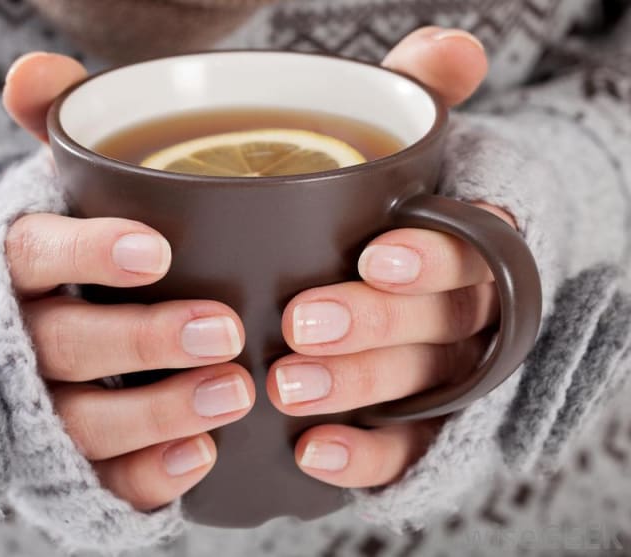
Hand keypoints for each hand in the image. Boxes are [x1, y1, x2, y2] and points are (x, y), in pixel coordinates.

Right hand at [2, 56, 254, 511]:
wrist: (45, 321)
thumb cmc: (81, 248)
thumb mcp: (72, 185)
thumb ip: (64, 129)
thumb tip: (32, 72)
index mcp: (23, 266)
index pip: (34, 255)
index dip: (87, 253)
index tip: (157, 250)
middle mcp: (25, 338)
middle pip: (65, 345)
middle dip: (141, 340)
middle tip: (223, 328)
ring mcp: (47, 405)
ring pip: (84, 419)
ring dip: (156, 410)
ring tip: (234, 393)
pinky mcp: (77, 458)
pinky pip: (101, 478)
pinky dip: (147, 474)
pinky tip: (201, 457)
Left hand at [266, 28, 511, 487]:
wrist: (376, 275)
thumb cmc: (385, 214)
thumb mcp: (401, 154)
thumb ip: (420, 104)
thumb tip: (453, 49)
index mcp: (462, 245)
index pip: (469, 251)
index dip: (430, 257)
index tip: (373, 255)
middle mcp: (460, 312)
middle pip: (437, 323)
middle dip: (374, 325)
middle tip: (300, 322)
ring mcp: (439, 371)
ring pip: (418, 384)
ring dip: (356, 388)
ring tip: (287, 387)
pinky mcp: (415, 425)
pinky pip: (404, 451)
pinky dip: (365, 457)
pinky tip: (311, 454)